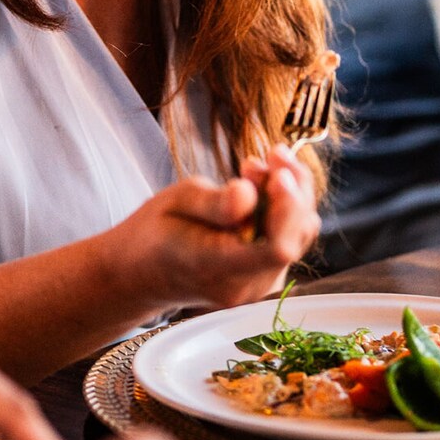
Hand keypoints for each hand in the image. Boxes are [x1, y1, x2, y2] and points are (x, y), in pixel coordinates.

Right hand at [106, 145, 319, 313]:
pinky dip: (282, 209)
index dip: (288, 207)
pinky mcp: (263, 276)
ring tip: (254, 168)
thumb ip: (215, 202)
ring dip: (289, 195)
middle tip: (270, 154)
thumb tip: (249, 194)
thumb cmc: (153, 233)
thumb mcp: (174, 203)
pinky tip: (258, 188)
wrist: (141, 272)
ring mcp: (257, 285)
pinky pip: (288, 239)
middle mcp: (245, 285)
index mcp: (217, 267)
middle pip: (295, 237)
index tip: (278, 172)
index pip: (276, 248)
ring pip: (298, 235)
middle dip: (293, 189)